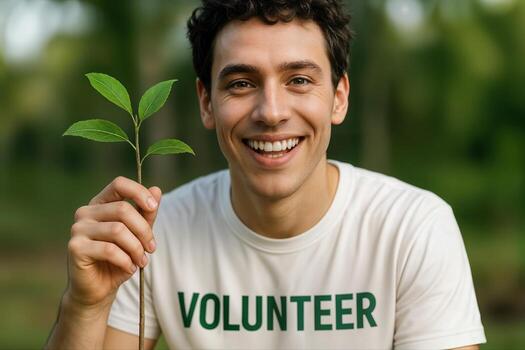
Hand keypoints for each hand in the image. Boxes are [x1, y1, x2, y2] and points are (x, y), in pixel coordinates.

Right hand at [65, 176, 161, 308]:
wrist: (98, 290)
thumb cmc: (118, 259)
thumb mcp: (137, 235)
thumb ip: (146, 213)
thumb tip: (156, 190)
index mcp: (100, 204)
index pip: (119, 184)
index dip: (138, 192)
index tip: (153, 207)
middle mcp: (86, 212)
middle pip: (123, 209)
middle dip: (144, 230)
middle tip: (151, 248)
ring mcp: (78, 229)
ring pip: (118, 230)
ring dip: (136, 248)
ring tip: (141, 261)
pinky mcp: (75, 248)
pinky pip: (109, 249)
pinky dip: (126, 260)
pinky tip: (129, 268)